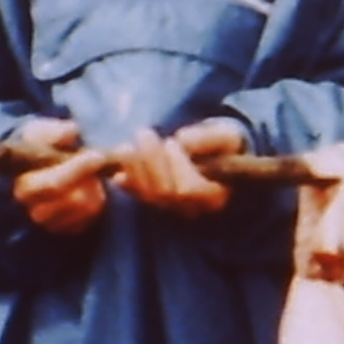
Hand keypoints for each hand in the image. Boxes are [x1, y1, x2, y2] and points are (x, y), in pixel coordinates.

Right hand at [11, 118, 116, 235]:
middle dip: (90, 178)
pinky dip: (96, 202)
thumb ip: (55, 132)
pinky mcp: (66, 230)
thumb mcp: (42, 132)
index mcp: (25, 186)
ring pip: (88, 208)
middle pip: (76, 200)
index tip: (97, 155)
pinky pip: (92, 218)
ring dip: (95, 189)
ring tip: (90, 175)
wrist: (37, 165)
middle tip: (97, 162)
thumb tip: (70, 131)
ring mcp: (51, 223)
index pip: (54, 184)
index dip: (78, 169)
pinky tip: (89, 189)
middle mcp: (35, 209)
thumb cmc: (39, 146)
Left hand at [119, 117, 249, 215]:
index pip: (189, 189)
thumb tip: (182, 141)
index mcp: (216, 193)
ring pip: (150, 197)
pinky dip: (126, 184)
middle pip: (165, 193)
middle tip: (144, 133)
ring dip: (134, 168)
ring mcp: (175, 210)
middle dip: (150, 161)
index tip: (172, 141)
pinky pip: (139, 199)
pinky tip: (117, 172)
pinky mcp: (159, 206)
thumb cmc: (224, 146)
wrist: (218, 157)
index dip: (176, 166)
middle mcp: (195, 208)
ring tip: (128, 145)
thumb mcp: (226, 136)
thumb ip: (209, 139)